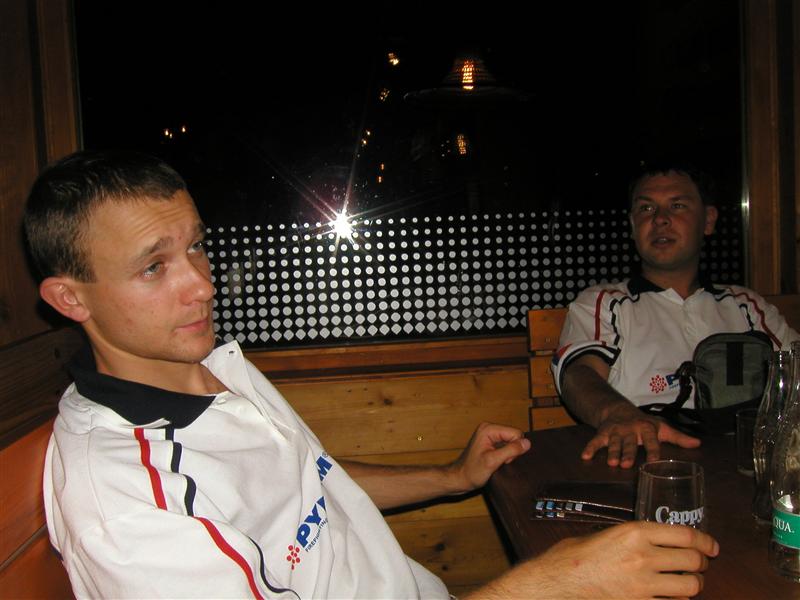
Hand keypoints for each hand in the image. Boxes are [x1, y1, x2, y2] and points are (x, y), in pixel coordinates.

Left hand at [449, 422, 530, 491]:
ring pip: (511, 442)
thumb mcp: (493, 461)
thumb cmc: (472, 471)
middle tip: (499, 461)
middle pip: (514, 436)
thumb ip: (511, 450)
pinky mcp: (491, 442)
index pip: (516, 433)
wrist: (460, 479)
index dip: (514, 448)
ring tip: (496, 462)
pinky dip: (505, 455)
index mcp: (488, 429)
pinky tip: (496, 461)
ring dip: (508, 454)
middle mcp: (489, 428)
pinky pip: (506, 445)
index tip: (503, 459)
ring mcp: (490, 435)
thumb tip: (527, 443)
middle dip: (511, 451)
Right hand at [471, 521, 718, 598]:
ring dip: (693, 585)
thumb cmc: (575, 556)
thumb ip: (633, 538)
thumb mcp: (606, 534)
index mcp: (635, 532)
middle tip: (697, 565)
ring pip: (690, 587)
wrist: (559, 582)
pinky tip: (669, 596)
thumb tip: (656, 542)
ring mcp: (644, 584)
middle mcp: (644, 556)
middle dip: (700, 564)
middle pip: (693, 561)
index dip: (706, 542)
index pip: (686, 535)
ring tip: (686, 583)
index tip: (712, 547)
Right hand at [583, 403, 700, 467]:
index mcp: (646, 428)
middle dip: (627, 453)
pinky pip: (595, 440)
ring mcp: (615, 431)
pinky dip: (590, 448)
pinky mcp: (603, 433)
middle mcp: (630, 429)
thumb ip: (678, 437)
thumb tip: (698, 444)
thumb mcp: (661, 427)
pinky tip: (585, 456)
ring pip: (613, 443)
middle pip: (629, 443)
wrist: (618, 409)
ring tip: (611, 463)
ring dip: (612, 452)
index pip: (651, 441)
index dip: (653, 451)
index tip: (655, 462)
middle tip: (626, 464)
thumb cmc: (644, 423)